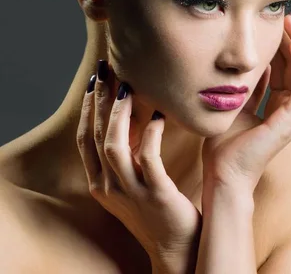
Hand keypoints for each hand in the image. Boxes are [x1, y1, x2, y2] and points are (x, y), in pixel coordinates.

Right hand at [76, 61, 201, 273]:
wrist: (176, 248)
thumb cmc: (160, 212)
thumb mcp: (135, 184)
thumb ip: (129, 158)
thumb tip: (136, 121)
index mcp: (101, 183)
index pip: (85, 140)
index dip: (88, 109)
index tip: (95, 80)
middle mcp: (109, 187)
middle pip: (95, 136)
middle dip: (100, 101)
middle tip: (106, 70)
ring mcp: (130, 192)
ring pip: (114, 146)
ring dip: (120, 114)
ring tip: (129, 87)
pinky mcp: (155, 194)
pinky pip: (148, 157)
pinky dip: (152, 133)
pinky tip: (160, 115)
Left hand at [202, 13, 290, 190]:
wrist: (222, 176)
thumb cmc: (224, 148)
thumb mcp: (235, 107)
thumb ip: (247, 89)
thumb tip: (247, 65)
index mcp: (280, 110)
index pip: (290, 71)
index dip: (285, 47)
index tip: (276, 25)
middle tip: (286, 18)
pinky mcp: (290, 121)